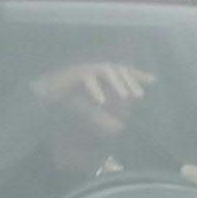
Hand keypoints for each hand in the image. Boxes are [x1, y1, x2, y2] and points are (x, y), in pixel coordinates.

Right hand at [33, 61, 154, 136]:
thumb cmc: (67, 101)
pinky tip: (101, 101)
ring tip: (126, 97)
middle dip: (130, 80)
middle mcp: (95, 68)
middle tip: (140, 96)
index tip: (153, 81)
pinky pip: (87, 78)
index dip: (138, 74)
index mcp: (101, 74)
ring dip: (117, 82)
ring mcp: (84, 69)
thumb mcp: (89, 110)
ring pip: (105, 70)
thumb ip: (103, 117)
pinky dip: (95, 89)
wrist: (43, 96)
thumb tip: (119, 129)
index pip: (124, 70)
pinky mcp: (72, 74)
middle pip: (118, 68)